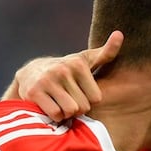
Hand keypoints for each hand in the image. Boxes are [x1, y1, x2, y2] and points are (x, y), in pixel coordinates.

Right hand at [5, 30, 123, 121]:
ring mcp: (47, 80)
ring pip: (70, 111)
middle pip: (83, 107)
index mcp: (78, 64)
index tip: (80, 92)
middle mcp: (63, 70)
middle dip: (77, 108)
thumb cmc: (66, 70)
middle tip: (68, 99)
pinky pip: (55, 114)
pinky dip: (54, 116)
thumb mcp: (85, 60)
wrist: (30, 73)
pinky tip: (50, 107)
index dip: (89, 100)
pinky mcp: (34, 92)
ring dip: (66, 113)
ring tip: (60, 103)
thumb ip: (106, 52)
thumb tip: (120, 34)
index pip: (96, 98)